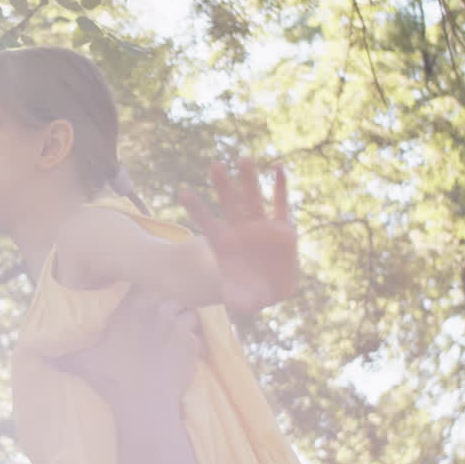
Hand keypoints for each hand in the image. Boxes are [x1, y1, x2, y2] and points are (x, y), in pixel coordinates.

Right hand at [62, 290, 199, 412]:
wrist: (142, 403)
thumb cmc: (110, 379)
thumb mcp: (81, 361)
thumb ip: (63, 351)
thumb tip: (37, 350)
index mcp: (128, 307)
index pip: (144, 283)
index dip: (146, 291)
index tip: (143, 303)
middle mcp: (154, 309)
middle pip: (169, 293)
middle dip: (168, 303)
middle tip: (160, 321)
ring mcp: (175, 324)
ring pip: (187, 310)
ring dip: (183, 320)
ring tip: (174, 335)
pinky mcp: (190, 342)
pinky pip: (197, 334)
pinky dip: (192, 341)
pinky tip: (183, 353)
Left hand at [180, 157, 298, 313]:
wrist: (268, 289)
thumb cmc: (247, 293)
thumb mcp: (241, 301)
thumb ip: (238, 300)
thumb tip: (238, 305)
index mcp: (224, 242)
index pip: (207, 222)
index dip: (196, 209)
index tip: (182, 194)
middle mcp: (241, 230)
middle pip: (229, 203)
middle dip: (223, 185)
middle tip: (215, 164)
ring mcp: (261, 226)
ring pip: (254, 198)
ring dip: (249, 179)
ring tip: (244, 158)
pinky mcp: (282, 228)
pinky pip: (281, 204)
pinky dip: (280, 186)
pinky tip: (278, 167)